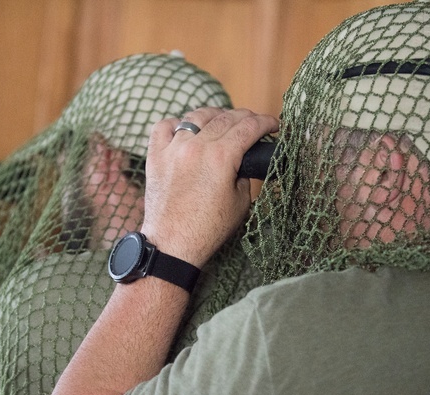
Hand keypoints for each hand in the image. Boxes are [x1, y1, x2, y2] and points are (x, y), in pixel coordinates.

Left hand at [141, 107, 278, 266]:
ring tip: (223, 122)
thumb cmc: (208, 229)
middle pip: (226, 118)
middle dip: (245, 117)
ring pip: (196, 116)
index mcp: (221, 157)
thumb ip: (244, 176)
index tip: (273, 125)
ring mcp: (173, 149)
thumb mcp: (240, 203)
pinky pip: (164, 127)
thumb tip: (242, 163)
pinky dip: (178, 124)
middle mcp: (196, 146)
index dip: (265, 122)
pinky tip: (186, 130)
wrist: (172, 244)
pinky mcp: (156, 156)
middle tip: (253, 123)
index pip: (249, 127)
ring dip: (215, 116)